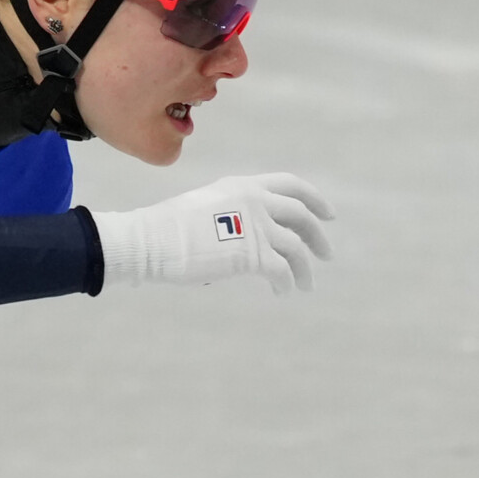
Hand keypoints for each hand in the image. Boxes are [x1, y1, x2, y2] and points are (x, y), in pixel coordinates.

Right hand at [90, 173, 333, 293]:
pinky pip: (281, 271)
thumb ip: (231, 213)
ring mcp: (256, 226)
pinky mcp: (252, 254)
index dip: (314, 199)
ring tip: (307, 285)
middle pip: (301, 216)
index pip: (291, 185)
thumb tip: (241, 237)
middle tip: (326, 255)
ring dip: (305, 269)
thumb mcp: (205, 206)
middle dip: (317, 237)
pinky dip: (286, 283)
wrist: (150, 241)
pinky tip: (283, 292)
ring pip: (296, 247)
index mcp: (243, 185)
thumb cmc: (166, 229)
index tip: (328, 215)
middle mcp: (256, 201)